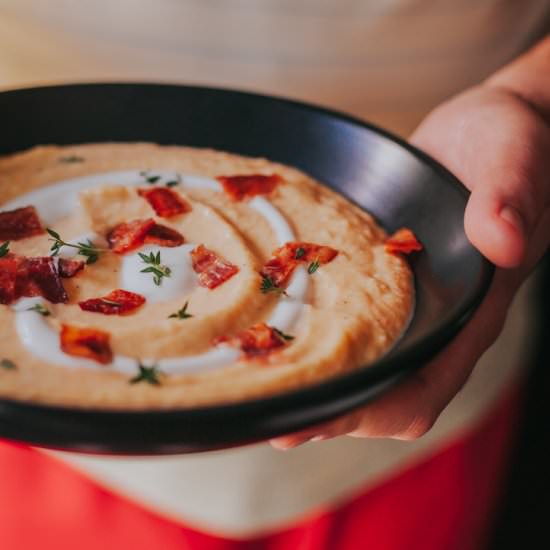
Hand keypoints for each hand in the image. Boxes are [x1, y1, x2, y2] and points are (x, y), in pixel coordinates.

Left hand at [270, 83, 549, 449]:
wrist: (483, 135)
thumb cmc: (506, 143)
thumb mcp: (512, 156)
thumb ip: (510, 196)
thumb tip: (501, 241)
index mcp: (471, 307)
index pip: (428, 382)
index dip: (377, 408)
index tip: (320, 418)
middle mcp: (436, 319)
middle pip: (386, 392)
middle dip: (331, 411)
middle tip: (272, 415)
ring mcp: (407, 307)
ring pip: (364, 366)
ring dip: (316, 383)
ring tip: (260, 389)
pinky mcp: (381, 287)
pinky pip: (350, 327)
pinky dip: (312, 341)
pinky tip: (272, 337)